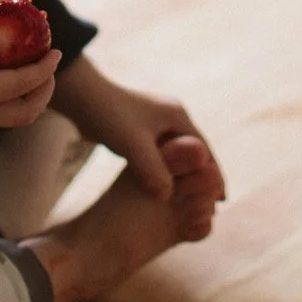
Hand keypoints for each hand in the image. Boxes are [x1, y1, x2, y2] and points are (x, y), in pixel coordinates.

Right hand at [0, 0, 60, 155]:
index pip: (21, 85)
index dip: (44, 69)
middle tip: (48, 62)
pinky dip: (10, 97)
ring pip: (11, 117)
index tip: (57, 49)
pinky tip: (0, 73)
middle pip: (25, 113)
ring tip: (31, 67)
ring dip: (28, 96)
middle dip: (44, 91)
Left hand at [52, 55, 226, 202]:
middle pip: (195, 153)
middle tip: (212, 206)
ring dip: (184, 177)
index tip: (222, 201)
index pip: (205, 150)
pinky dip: (166, 173)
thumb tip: (167, 196)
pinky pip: (160, 157)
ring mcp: (155, 123)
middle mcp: (171, 117)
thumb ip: (152, 169)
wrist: (80, 96)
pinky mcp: (140, 131)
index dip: (214, 175)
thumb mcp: (132, 144)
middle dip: (203, 178)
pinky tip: (164, 189)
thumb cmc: (108, 115)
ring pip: (177, 156)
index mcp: (177, 115)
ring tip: (192, 201)